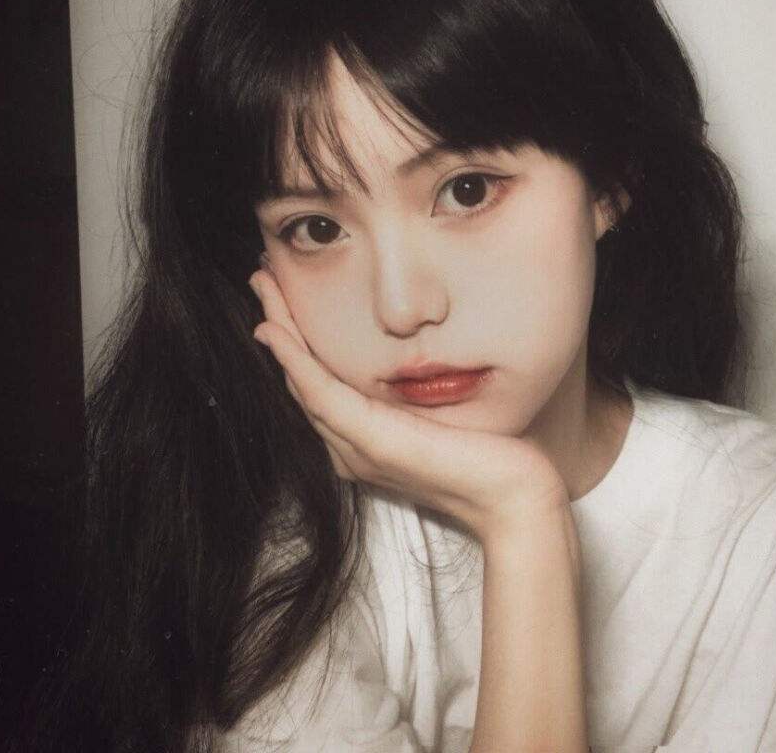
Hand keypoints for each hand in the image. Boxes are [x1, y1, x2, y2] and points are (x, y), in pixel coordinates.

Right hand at [248, 268, 568, 543]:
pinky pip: (321, 393)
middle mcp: (350, 447)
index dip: (297, 336)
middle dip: (279, 323)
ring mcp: (357, 448)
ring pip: (301, 380)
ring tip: (263, 286)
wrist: (512, 498)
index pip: (318, 381)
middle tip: (263, 278)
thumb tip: (414, 357)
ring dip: (278, 329)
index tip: (287, 292)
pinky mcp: (372, 442)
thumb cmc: (490, 456)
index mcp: (364, 441)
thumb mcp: (447, 413)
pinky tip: (276, 330)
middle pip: (300, 377)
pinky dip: (295, 359)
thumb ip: (419, 394)